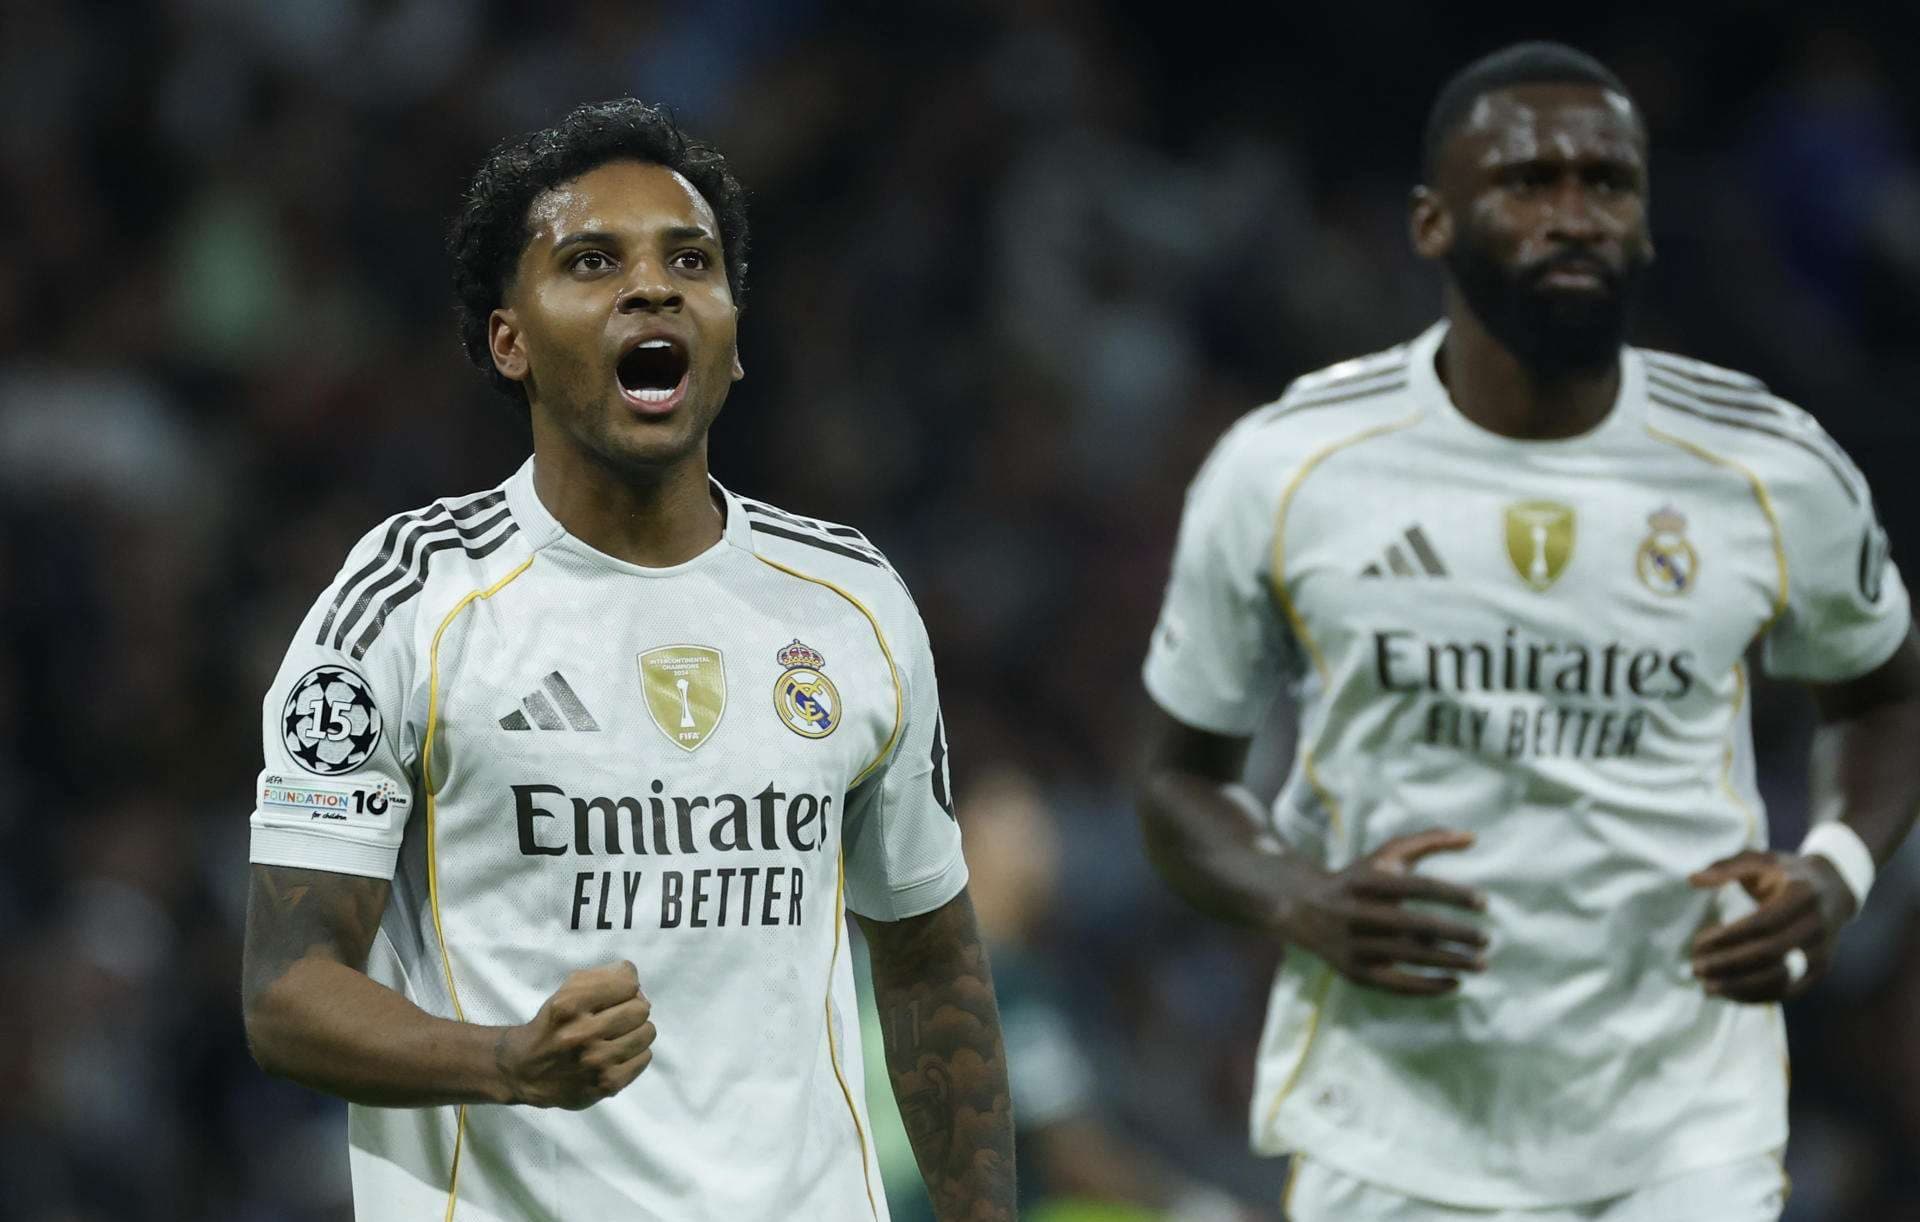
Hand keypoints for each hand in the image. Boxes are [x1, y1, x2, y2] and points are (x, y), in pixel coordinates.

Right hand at [496, 960, 657, 1108]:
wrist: (527, 1070)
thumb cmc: (554, 1024)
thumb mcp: (567, 990)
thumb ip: (604, 977)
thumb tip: (638, 984)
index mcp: (570, 1004)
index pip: (628, 983)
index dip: (625, 988)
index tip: (614, 997)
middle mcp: (582, 1033)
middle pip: (640, 1009)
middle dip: (631, 1009)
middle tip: (616, 1018)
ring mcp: (596, 1061)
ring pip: (647, 1032)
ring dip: (636, 1031)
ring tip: (617, 1036)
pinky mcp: (607, 1084)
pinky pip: (645, 1057)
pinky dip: (635, 1053)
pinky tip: (617, 1055)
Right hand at [1276, 829, 1487, 996]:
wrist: (1304, 911)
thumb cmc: (1360, 880)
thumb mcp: (1385, 855)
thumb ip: (1428, 841)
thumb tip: (1472, 837)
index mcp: (1366, 881)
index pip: (1417, 887)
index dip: (1452, 894)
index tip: (1484, 902)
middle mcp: (1356, 913)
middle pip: (1415, 925)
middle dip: (1455, 933)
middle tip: (1487, 939)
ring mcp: (1353, 946)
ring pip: (1409, 956)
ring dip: (1450, 962)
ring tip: (1482, 964)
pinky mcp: (1354, 972)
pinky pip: (1396, 985)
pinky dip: (1427, 986)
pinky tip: (1455, 982)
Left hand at [1689, 851, 1855, 1002]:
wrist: (1835, 887)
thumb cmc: (1785, 872)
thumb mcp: (1760, 859)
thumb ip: (1726, 867)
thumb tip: (1692, 880)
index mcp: (1800, 893)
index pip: (1762, 922)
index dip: (1729, 936)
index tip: (1698, 944)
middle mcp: (1816, 923)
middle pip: (1770, 952)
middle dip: (1729, 964)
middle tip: (1696, 969)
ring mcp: (1822, 949)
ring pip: (1781, 976)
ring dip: (1741, 986)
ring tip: (1708, 989)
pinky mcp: (1821, 968)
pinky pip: (1790, 990)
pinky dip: (1760, 996)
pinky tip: (1731, 994)